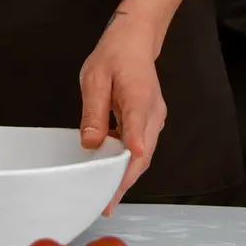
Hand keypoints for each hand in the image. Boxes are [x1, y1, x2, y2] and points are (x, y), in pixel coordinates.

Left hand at [78, 17, 165, 212]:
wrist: (135, 41)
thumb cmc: (114, 56)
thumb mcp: (95, 78)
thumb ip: (93, 112)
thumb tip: (91, 143)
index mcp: (138, 98)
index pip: (137, 128)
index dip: (131, 150)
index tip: (125, 172)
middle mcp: (153, 113)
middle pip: (142, 154)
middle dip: (124, 181)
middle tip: (105, 204)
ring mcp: (155, 120)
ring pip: (143, 155)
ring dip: (126, 176)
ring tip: (107, 198)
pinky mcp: (150, 123)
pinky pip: (141, 148)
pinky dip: (128, 165)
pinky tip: (111, 176)